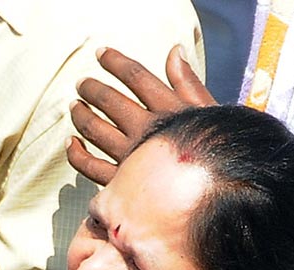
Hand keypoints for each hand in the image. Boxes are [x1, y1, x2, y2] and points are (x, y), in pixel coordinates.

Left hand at [67, 45, 216, 184]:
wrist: (221, 193)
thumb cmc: (217, 151)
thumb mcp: (207, 113)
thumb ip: (188, 82)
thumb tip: (174, 51)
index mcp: (168, 109)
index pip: (135, 77)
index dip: (115, 62)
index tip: (101, 54)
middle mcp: (146, 130)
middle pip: (109, 101)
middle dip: (92, 89)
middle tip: (82, 84)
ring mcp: (131, 158)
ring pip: (96, 130)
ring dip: (81, 116)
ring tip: (74, 107)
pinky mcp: (122, 184)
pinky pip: (90, 167)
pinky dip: (76, 155)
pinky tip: (71, 144)